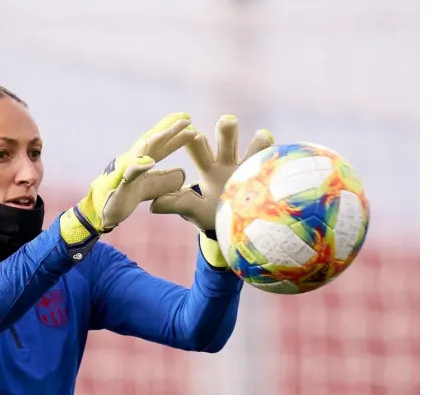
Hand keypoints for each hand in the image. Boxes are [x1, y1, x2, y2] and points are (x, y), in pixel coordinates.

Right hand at [59, 113, 196, 260]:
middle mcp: (132, 161)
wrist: (100, 214)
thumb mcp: (149, 190)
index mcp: (140, 163)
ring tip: (174, 129)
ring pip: (142, 152)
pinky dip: (138, 167)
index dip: (175, 135)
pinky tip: (149, 161)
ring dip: (158, 139)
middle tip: (187, 117)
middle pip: (152, 142)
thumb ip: (164, 180)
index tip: (190, 122)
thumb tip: (183, 172)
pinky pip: (128, 175)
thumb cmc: (122, 199)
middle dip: (169, 129)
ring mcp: (124, 172)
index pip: (160, 146)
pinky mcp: (118, 186)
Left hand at [149, 114, 273, 265]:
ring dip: (259, 141)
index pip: (199, 149)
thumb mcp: (194, 211)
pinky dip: (281, 160)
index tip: (195, 135)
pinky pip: (278, 164)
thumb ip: (177, 204)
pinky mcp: (270, 175)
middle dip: (227, 129)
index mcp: (209, 167)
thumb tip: (152, 206)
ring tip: (262, 136)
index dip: (197, 142)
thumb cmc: (214, 216)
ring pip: (256, 147)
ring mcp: (252, 168)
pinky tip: (286, 159)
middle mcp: (230, 162)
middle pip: (228, 139)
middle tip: (227, 121)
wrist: (238, 230)